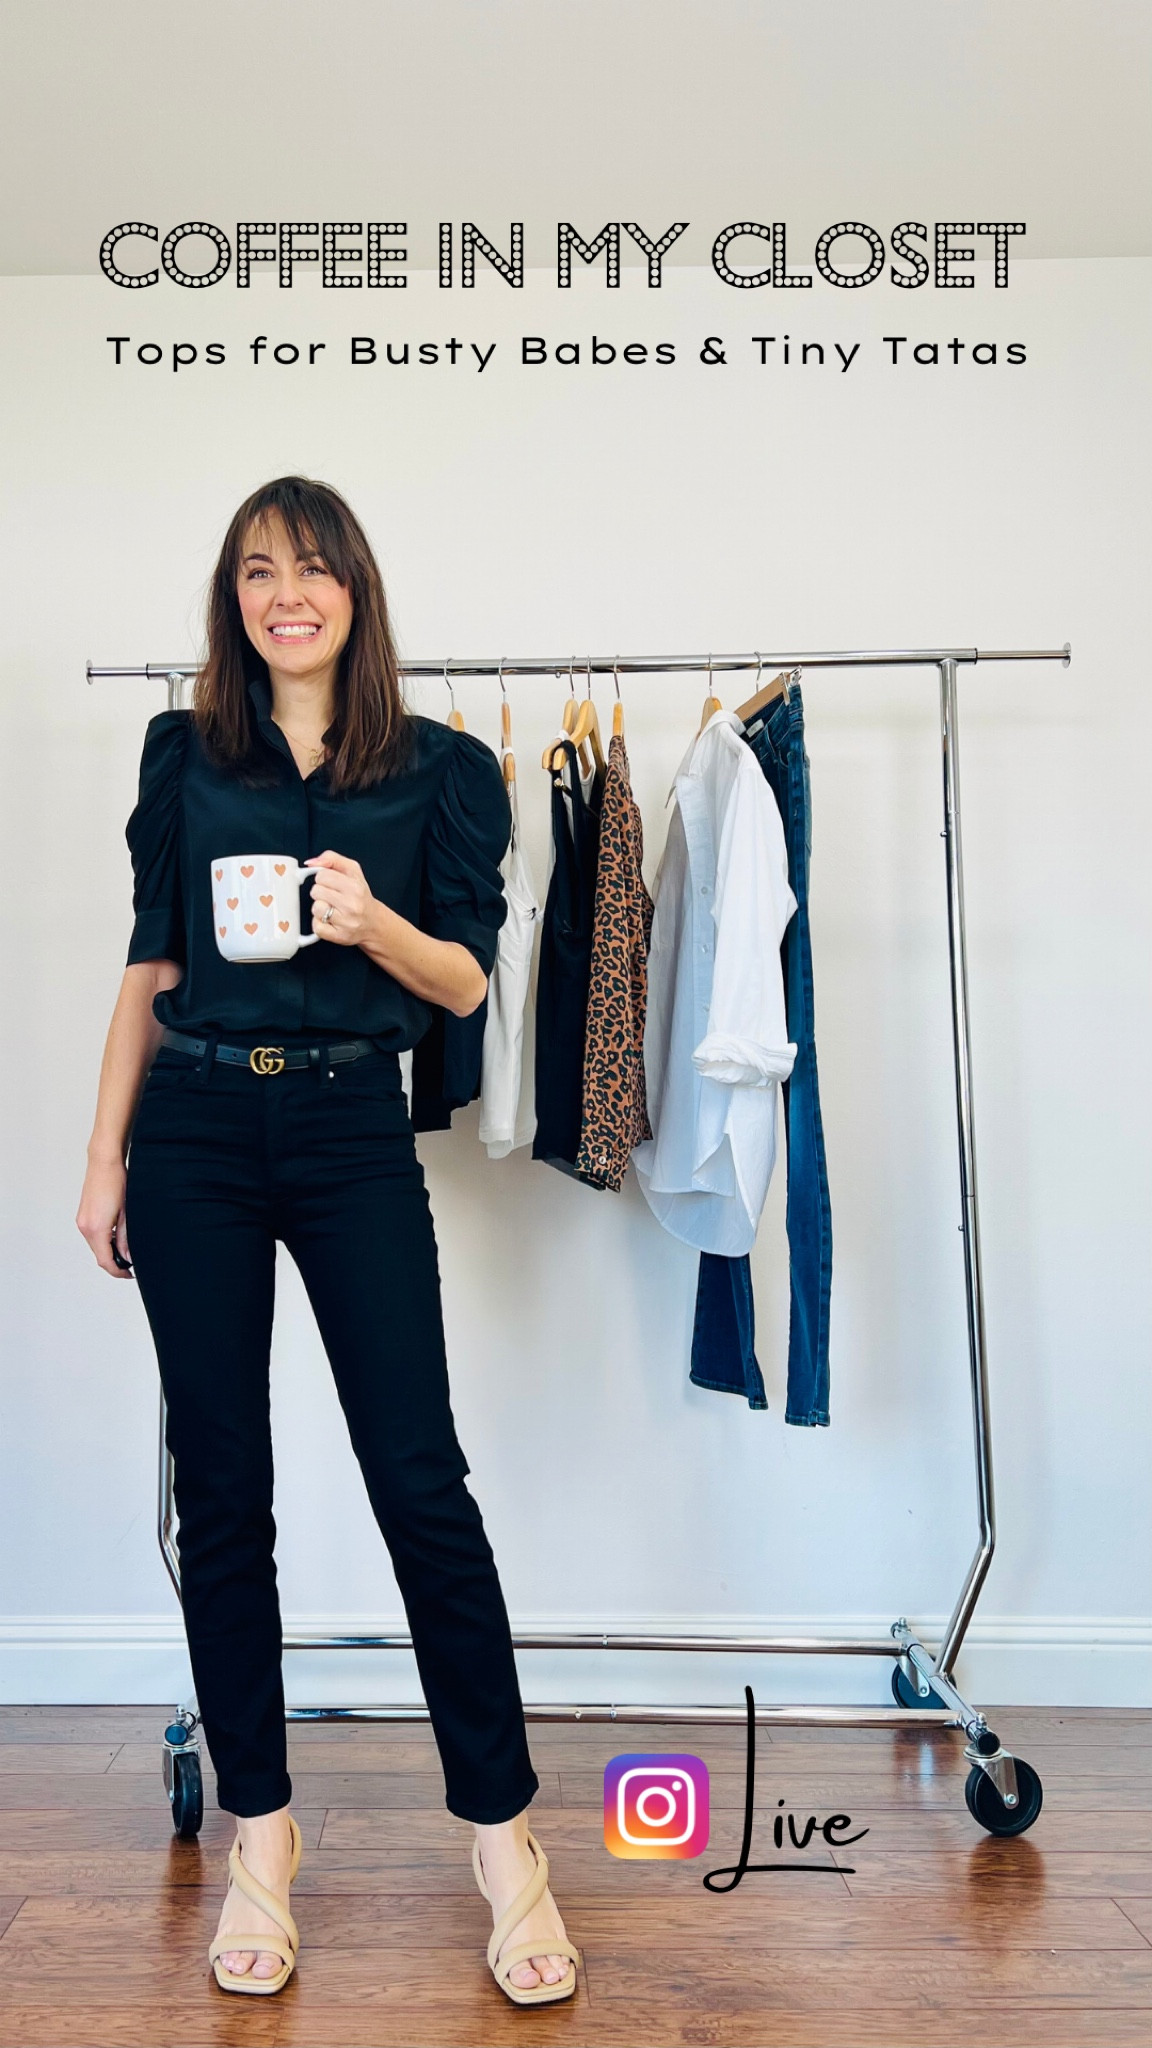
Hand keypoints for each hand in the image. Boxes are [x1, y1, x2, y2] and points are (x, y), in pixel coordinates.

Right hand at [76, 1157, 132, 1277]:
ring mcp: (82, 1220)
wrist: (104, 1162)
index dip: (117, 1271)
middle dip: (114, 1262)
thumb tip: (127, 1256)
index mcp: (96, 1229)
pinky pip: (92, 1235)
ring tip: (126, 1249)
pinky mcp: (83, 1215)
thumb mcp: (128, 1214)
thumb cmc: (118, 1182)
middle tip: (130, 1264)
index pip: (105, 1260)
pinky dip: (104, 1240)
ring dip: (108, 1251)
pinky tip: (117, 1236)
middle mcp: (85, 1226)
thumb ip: (126, 1238)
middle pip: (98, 1254)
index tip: (128, 1274)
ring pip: (95, 1245)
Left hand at [303, 850, 376, 946]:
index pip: (322, 876)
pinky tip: (330, 921)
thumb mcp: (352, 870)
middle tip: (333, 897)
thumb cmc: (360, 896)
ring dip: (320, 908)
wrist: (373, 923)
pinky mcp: (338, 936)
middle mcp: (352, 905)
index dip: (323, 879)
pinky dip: (320, 924)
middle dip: (321, 893)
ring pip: (315, 908)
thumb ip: (332, 859)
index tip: (332, 884)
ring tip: (332, 909)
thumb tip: (310, 862)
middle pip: (316, 891)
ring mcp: (345, 922)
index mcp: (355, 887)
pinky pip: (316, 927)